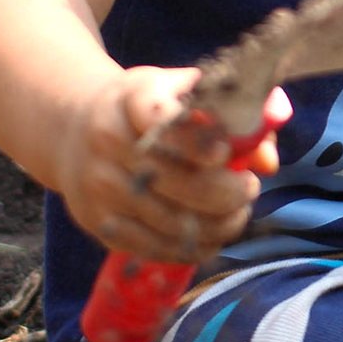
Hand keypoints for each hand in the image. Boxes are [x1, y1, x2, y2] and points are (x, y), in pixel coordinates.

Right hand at [54, 67, 287, 263]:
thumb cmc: (147, 109)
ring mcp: (97, 183)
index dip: (196, 141)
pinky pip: (150, 246)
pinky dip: (189, 248)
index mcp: (131, 97)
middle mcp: (106, 139)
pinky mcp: (96, 220)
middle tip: (249, 189)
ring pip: (166, 220)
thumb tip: (267, 161)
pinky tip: (211, 238)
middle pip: (172, 179)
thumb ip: (232, 118)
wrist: (75, 130)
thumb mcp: (182, 93)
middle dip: (223, 193)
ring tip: (237, 214)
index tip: (225, 153)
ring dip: (214, 225)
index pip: (161, 118)